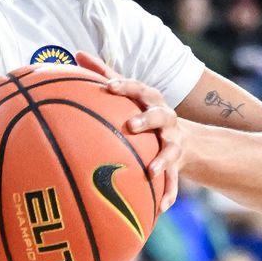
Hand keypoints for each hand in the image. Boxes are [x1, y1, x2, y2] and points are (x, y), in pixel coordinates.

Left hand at [75, 51, 183, 213]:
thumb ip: (104, 73)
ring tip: (152, 171)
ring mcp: (173, 142)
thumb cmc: (143, 111)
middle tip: (131, 125)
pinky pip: (174, 181)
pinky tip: (160, 208)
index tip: (110, 87)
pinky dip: (168, 193)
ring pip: (171, 150)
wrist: (184, 139)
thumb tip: (76, 52)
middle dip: (147, 120)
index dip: (125, 87)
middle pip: (160, 116)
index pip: (139, 89)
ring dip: (162, 160)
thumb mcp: (128, 93)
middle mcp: (165, 118)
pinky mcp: (178, 165)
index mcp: (150, 100)